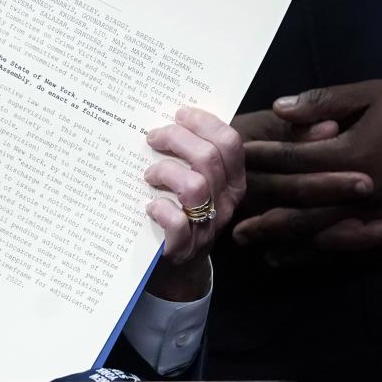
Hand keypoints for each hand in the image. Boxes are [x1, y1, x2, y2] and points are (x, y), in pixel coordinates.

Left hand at [141, 107, 244, 300]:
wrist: (175, 267)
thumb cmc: (180, 211)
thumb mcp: (194, 180)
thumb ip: (190, 154)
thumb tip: (169, 117)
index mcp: (232, 181)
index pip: (230, 142)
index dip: (205, 122)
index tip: (179, 114)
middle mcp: (225, 202)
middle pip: (208, 158)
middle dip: (176, 139)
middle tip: (152, 137)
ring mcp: (206, 226)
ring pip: (195, 186)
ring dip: (166, 172)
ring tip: (149, 175)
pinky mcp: (184, 248)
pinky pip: (178, 223)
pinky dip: (160, 209)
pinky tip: (149, 206)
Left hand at [233, 72, 381, 259]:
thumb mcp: (369, 94)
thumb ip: (322, 103)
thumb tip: (278, 107)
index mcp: (351, 153)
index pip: (293, 161)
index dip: (261, 162)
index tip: (233, 164)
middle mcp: (363, 190)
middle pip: (303, 211)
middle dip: (266, 220)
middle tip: (233, 229)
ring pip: (327, 236)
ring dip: (291, 246)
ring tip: (260, 251)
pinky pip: (357, 247)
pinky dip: (327, 255)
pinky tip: (306, 257)